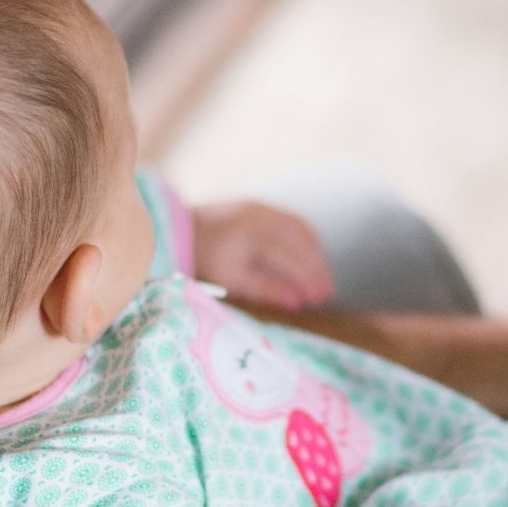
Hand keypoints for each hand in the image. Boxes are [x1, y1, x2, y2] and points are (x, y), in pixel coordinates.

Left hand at [191, 201, 333, 310]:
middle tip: (327, 292)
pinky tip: (311, 257)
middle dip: (317, 269)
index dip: (307, 279)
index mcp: (249, 238)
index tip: (319, 299)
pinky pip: (293, 220)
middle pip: (300, 243)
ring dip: (316, 254)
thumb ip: (265, 290)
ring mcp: (260, 207)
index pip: (289, 259)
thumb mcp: (230, 281)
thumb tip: (298, 302)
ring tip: (322, 277)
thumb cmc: (204, 261)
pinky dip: (307, 239)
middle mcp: (258, 217)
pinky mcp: (260, 205)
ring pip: (301, 229)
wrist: (180, 229)